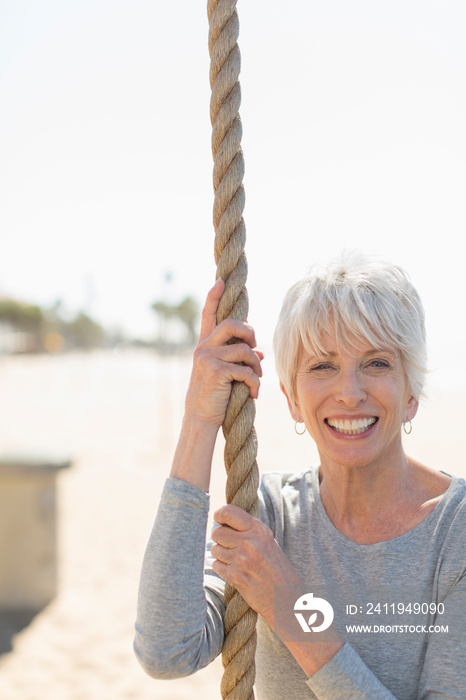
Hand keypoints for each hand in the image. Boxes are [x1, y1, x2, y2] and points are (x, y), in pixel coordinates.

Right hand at [185, 279, 263, 428]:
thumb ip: (238, 359)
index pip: (209, 315)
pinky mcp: (216, 371)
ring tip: (256, 380)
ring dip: (257, 367)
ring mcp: (208, 358)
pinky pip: (246, 370)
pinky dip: (255, 383)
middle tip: (255, 349)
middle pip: (233, 325)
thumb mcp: (226, 374)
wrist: (201, 418)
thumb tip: (259, 353)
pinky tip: (253, 394)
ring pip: (245, 351)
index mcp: (205, 345)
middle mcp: (204, 347)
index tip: (221, 281)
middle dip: (250, 334)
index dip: (214, 296)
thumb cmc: (215, 396)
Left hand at [210, 504, 301, 621]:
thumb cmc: (276, 567)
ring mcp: (242, 560)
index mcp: (259, 530)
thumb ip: (248, 529)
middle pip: (217, 532)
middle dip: (220, 538)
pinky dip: (222, 567)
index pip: (228, 512)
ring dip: (221, 554)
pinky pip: (216, 565)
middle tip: (230, 545)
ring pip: (215, 549)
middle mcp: (250, 542)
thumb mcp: (267, 541)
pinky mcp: (235, 577)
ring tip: (236, 560)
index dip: (219, 514)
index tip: (218, 519)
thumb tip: (223, 520)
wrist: (285, 598)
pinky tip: (234, 571)